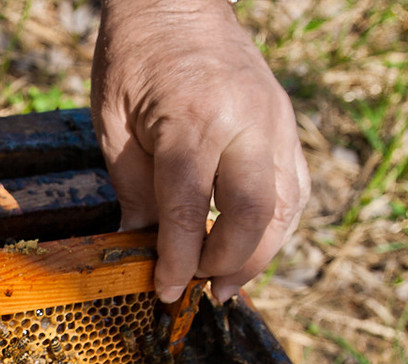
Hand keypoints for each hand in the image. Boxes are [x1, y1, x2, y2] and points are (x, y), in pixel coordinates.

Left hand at [91, 0, 309, 301]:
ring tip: (227, 282)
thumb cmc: (133, 61)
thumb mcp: (113, 127)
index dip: (179, 260)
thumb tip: (138, 248)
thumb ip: (133, 190)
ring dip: (260, 253)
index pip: (190, 209)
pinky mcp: (286, 123)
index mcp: (193, 120)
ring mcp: (274, 121)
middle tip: (202, 291)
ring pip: (286, 206)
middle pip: (253, 214)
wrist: (174, 4)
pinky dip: (276, 225)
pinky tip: (250, 247)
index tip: (167, 292)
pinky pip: (294, 187)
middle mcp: (245, 121)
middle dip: (228, 263)